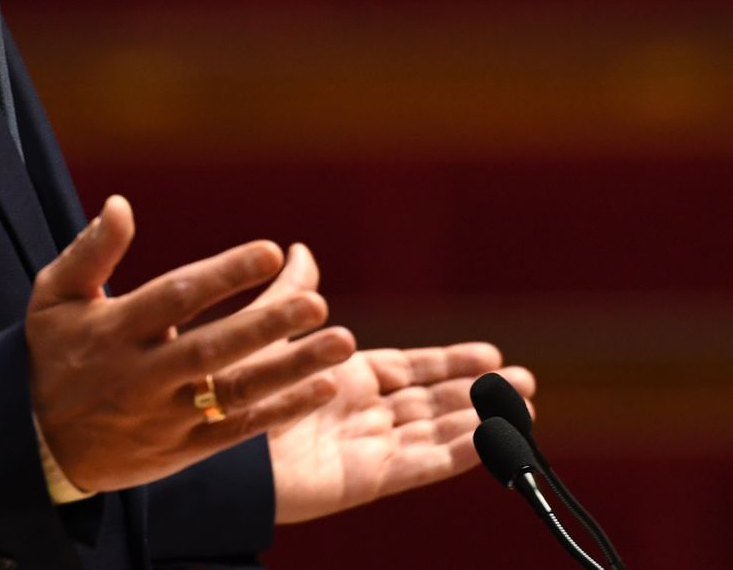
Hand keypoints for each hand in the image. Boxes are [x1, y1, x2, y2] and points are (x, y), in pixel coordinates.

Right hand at [24, 196, 357, 492]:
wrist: (33, 445)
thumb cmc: (52, 356)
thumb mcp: (54, 298)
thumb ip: (91, 252)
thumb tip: (121, 204)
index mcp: (115, 331)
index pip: (175, 298)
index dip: (223, 274)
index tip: (271, 251)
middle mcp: (142, 374)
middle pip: (211, 349)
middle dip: (267, 326)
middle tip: (318, 304)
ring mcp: (164, 415)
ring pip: (234, 393)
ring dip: (291, 369)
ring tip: (341, 343)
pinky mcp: (181, 449)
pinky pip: (236, 431)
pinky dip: (281, 411)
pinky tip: (321, 386)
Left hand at [247, 245, 537, 522]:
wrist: (206, 441)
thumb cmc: (226, 387)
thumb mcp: (265, 330)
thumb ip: (291, 296)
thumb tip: (301, 251)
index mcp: (340, 377)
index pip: (409, 369)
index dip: (450, 362)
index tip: (493, 354)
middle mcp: (357, 414)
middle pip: (432, 403)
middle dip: (479, 393)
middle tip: (526, 383)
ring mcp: (363, 448)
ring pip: (435, 433)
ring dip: (481, 421)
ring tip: (526, 411)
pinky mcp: (362, 479)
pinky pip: (420, 464)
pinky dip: (459, 452)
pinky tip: (492, 439)